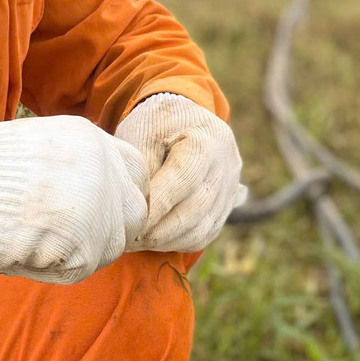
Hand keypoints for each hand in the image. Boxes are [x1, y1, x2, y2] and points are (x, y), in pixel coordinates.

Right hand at [0, 115, 148, 283]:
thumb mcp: (34, 149)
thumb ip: (68, 168)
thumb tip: (77, 201)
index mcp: (92, 140)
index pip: (132, 168)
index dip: (118, 192)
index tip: (98, 209)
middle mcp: (106, 169)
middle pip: (134, 209)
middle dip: (111, 228)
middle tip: (72, 240)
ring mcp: (102, 206)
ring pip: (112, 244)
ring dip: (80, 252)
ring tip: (33, 243)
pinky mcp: (89, 243)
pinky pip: (79, 269)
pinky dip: (52, 270)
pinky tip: (22, 253)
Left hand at [117, 93, 244, 251]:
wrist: (185, 117)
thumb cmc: (158, 124)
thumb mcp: (143, 133)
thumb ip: (143, 169)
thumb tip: (139, 210)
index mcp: (206, 140)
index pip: (183, 180)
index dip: (157, 206)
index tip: (131, 225)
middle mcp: (225, 166)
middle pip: (195, 209)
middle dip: (159, 231)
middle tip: (129, 240)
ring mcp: (230, 188)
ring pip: (202, 228)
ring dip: (168, 241)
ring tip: (138, 242)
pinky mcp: (227, 206)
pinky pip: (206, 234)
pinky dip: (179, 242)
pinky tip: (156, 240)